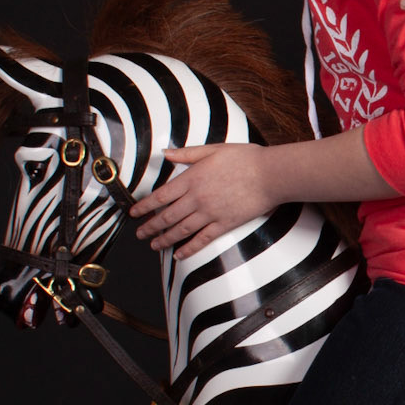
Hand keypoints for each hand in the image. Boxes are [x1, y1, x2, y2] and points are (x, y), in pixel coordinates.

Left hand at [130, 142, 274, 256]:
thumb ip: (187, 153)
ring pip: (181, 230)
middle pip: (167, 216)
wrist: (270, 174)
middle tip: (140, 234)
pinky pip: (203, 239)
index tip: (134, 213)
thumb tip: (165, 153)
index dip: (145, 206)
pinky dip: (189, 249)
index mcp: (192, 178)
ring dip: (165, 239)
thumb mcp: (213, 149)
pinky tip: (180, 255)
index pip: (160, 196)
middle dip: (150, 227)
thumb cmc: (245, 158)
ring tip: (154, 246)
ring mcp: (210, 213)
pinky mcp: (225, 224)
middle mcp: (197, 198)